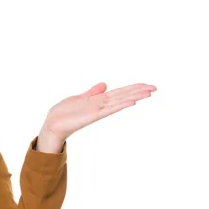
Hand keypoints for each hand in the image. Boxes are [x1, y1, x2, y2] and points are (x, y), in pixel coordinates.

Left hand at [42, 82, 156, 141]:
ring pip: (120, 101)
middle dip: (139, 91)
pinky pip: (110, 109)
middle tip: (155, 88)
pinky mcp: (93, 115)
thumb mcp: (79, 98)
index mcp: (98, 100)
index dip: (133, 88)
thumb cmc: (63, 113)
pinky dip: (121, 105)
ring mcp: (98, 110)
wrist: (52, 124)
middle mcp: (101, 105)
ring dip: (135, 96)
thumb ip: (92, 93)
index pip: (119, 92)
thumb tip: (105, 85)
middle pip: (123, 95)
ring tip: (149, 92)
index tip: (146, 85)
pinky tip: (133, 102)